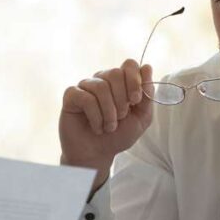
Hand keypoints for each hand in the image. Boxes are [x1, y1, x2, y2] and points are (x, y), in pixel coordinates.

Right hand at [59, 59, 153, 186]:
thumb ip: (147, 95)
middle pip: (115, 73)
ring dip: (109, 112)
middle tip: (121, 117)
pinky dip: (95, 117)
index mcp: (121, 82)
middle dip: (122, 99)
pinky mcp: (71, 96)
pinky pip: (85, 98)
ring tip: (109, 127)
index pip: (129, 64)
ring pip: (101, 86)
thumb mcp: (142, 118)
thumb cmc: (119, 135)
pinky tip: (96, 127)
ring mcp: (86, 86)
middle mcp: (103, 80)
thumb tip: (146, 67)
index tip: (136, 100)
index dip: (134, 80)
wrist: (98, 154)